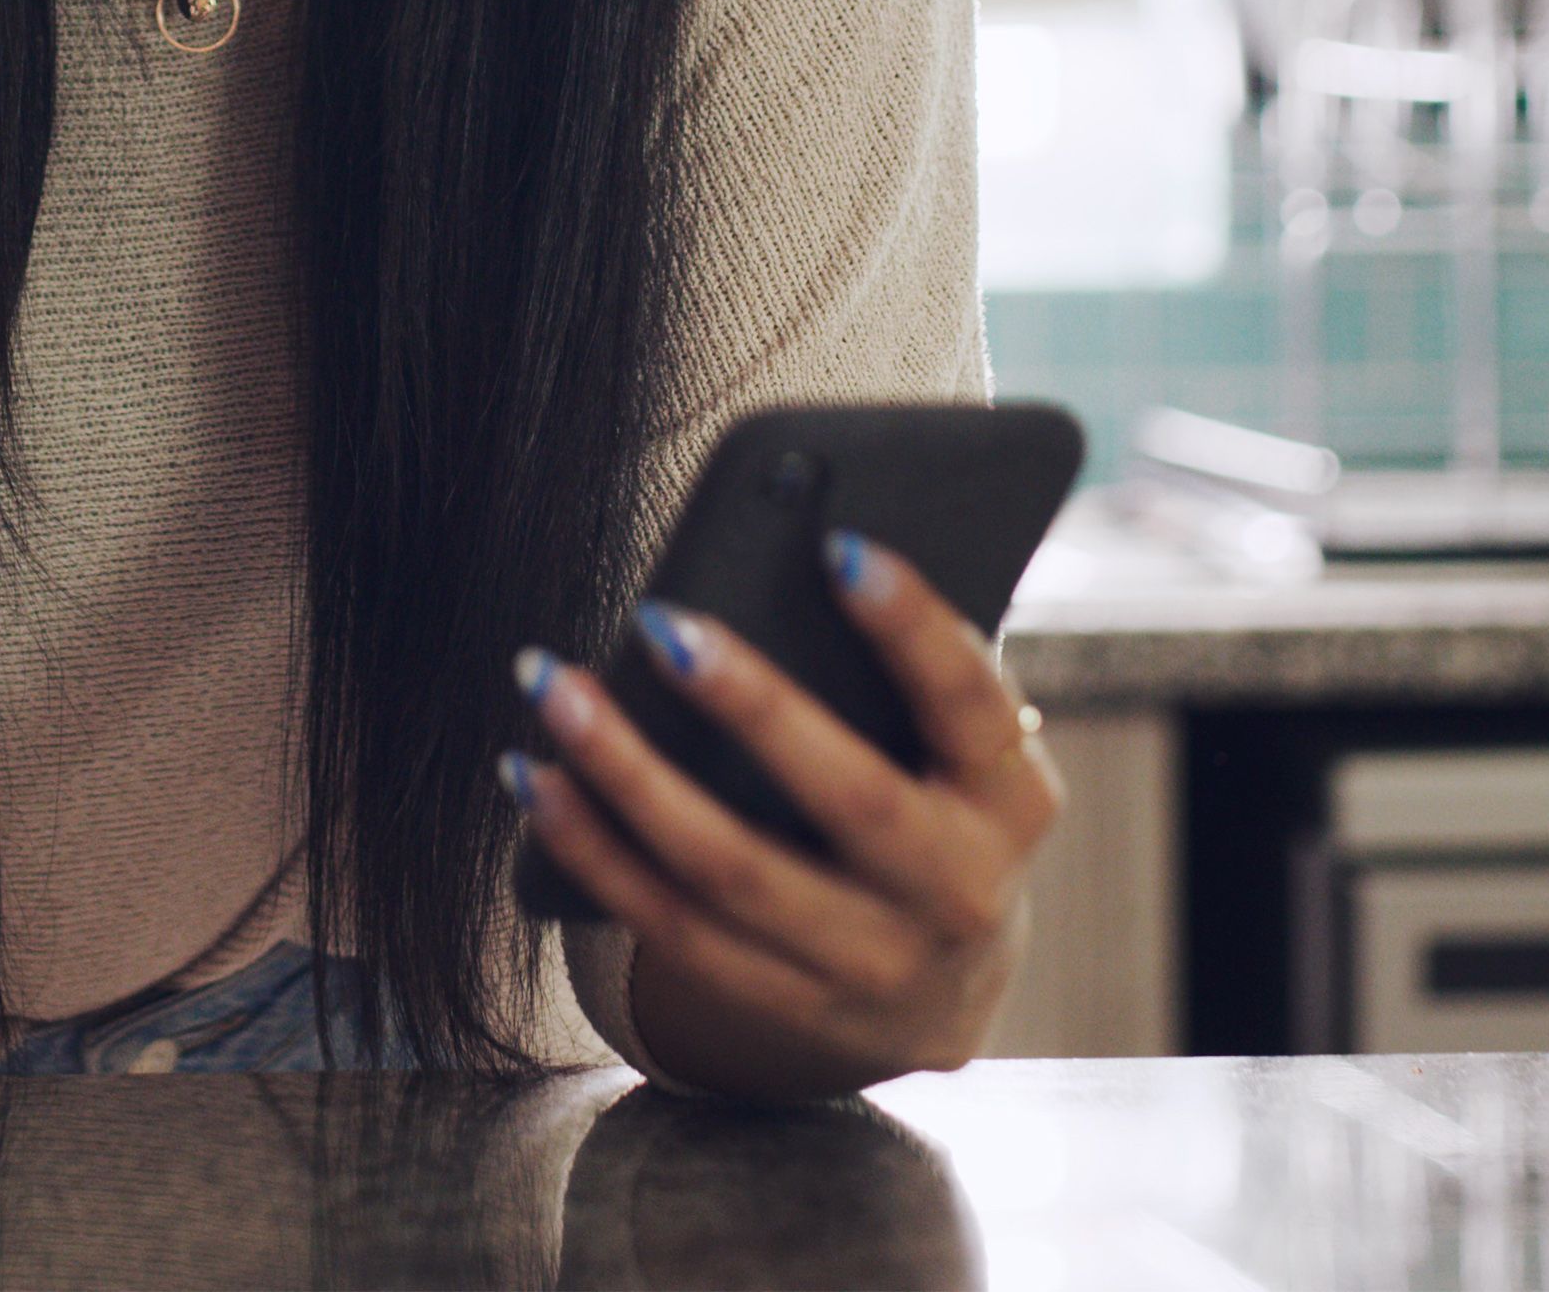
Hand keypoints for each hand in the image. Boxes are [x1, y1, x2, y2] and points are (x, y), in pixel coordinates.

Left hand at [503, 535, 1060, 1100]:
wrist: (945, 989)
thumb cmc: (931, 804)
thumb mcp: (955, 750)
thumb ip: (897, 675)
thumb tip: (783, 559)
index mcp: (1012, 799)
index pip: (970, 701)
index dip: (913, 627)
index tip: (839, 545)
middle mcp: (959, 892)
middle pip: (848, 796)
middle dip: (751, 705)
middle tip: (659, 619)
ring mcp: (874, 965)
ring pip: (732, 870)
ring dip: (627, 774)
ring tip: (554, 687)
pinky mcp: (789, 1004)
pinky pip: (671, 927)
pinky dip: (592, 852)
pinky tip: (535, 779)